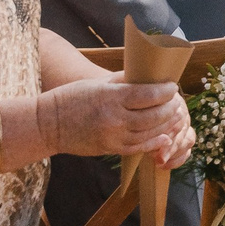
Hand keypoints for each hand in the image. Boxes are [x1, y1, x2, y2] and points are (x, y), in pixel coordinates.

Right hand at [42, 75, 192, 164]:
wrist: (48, 124)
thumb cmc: (73, 97)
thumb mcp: (98, 83)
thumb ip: (125, 81)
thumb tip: (148, 76)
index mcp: (111, 97)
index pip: (149, 94)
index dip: (166, 91)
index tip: (172, 86)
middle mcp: (114, 118)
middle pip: (154, 115)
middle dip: (170, 108)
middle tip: (176, 101)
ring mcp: (113, 137)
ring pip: (150, 133)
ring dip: (166, 124)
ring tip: (174, 116)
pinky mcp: (110, 149)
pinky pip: (138, 148)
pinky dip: (154, 142)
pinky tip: (164, 135)